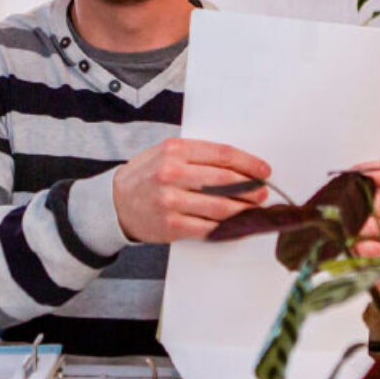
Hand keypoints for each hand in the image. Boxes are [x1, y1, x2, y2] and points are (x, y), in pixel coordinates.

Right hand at [113, 139, 270, 242]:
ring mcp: (171, 201)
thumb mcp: (165, 152)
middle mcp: (172, 173)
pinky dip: (228, 228)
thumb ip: (197, 155)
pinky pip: (209, 228)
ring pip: (221, 207)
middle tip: (263, 192)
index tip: (264, 171)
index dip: (249, 163)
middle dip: (250, 188)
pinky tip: (237, 225)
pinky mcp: (172, 225)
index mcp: (175, 150)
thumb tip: (238, 165)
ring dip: (244, 209)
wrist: (115, 203)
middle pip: (225, 181)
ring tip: (254, 208)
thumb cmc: (146, 176)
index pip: (222, 155)